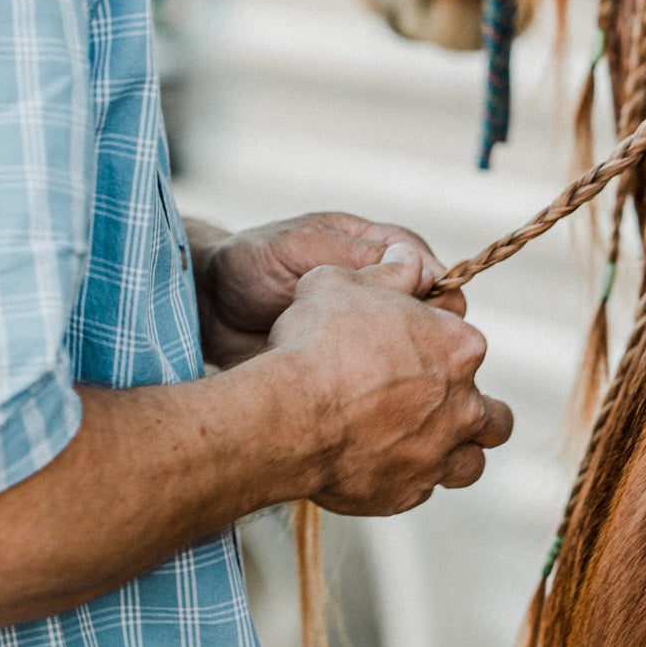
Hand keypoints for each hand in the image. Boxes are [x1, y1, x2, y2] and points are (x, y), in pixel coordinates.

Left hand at [187, 213, 464, 367]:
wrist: (209, 310)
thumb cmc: (248, 265)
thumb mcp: (298, 247)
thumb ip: (352, 252)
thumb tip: (414, 264)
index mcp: (373, 251)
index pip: (429, 268)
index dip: (436, 290)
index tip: (427, 309)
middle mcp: (380, 290)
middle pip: (434, 313)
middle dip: (431, 332)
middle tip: (412, 351)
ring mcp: (369, 330)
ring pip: (417, 351)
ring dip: (415, 364)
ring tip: (396, 377)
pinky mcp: (355, 365)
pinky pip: (389, 379)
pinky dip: (392, 389)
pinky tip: (380, 398)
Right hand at [270, 245, 513, 515]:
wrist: (288, 414)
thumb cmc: (317, 342)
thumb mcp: (346, 281)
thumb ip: (388, 270)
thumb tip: (408, 258)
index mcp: (459, 348)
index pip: (469, 347)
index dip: (439, 348)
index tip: (407, 351)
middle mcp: (462, 406)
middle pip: (494, 417)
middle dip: (473, 412)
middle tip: (434, 406)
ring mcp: (437, 456)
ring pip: (470, 465)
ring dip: (452, 454)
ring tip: (418, 445)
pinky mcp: (405, 494)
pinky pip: (420, 491)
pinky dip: (405, 480)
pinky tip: (376, 465)